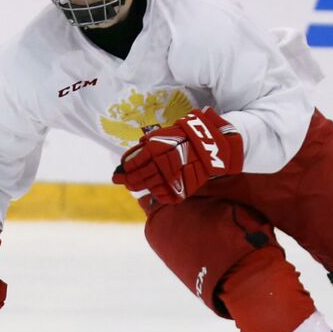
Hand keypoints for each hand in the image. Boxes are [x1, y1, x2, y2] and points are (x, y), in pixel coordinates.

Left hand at [113, 106, 243, 202]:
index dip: (123, 170)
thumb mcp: (164, 134)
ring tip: (135, 186)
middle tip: (121, 181)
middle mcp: (161, 164)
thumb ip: (145, 146)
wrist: (214, 144)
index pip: (131, 164)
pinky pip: (164, 196)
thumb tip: (127, 161)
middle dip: (127, 180)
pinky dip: (157, 194)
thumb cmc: (186, 137)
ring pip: (149, 187)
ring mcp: (172, 178)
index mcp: (155, 149)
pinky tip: (154, 191)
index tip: (118, 173)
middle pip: (136, 178)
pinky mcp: (182, 188)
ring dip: (141, 187)